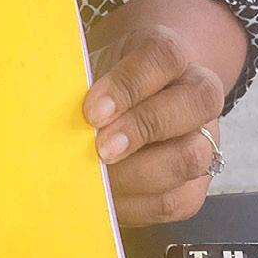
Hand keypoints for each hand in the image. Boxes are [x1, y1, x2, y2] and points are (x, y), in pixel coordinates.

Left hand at [83, 24, 224, 226]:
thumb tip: (52, 112)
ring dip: (139, 174)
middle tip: (99, 148)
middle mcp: (198, 94)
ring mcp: (205, 140)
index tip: (92, 110)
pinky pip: (177, 200)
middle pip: (193, 104)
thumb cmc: (103, 82)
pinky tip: (108, 199)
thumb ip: (82, 84)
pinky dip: (140, 204)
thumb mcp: (92, 68)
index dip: (129, 84)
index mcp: (171, 54)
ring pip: (190, 157)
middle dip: (142, 129)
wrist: (130, 100)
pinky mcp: (195, 185)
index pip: (163, 57)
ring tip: (99, 179)